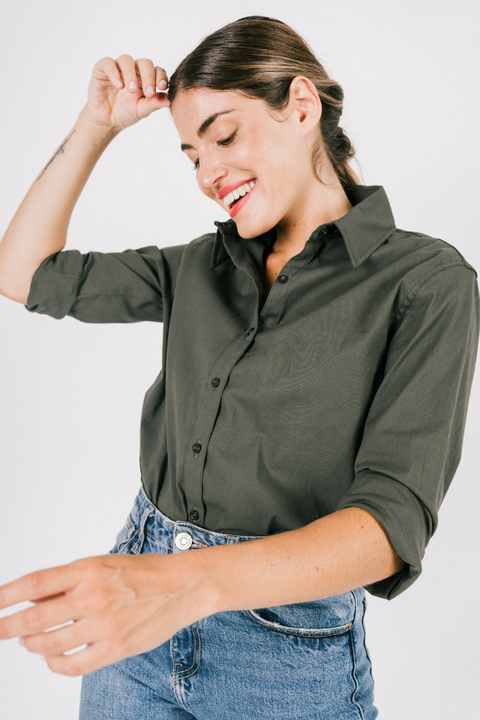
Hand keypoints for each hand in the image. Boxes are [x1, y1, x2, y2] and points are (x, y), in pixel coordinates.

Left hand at [0, 552, 209, 675]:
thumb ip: (69, 581)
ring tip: (29, 642)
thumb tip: (32, 598)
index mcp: (88, 569)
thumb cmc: (143, 573)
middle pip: (35, 617)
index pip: (35, 583)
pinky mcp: (115, 648)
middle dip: (8, 628)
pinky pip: (73, 665)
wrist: (183, 586)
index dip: (5, 596)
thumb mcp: (103, 564)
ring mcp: (104, 624)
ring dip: (32, 645)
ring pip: (50, 644)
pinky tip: (53, 659)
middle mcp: (93, 596)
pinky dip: (56, 665)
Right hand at [80, 55, 169, 133]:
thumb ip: (154, 104)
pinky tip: (119, 85)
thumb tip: (170, 100)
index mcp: (146, 77)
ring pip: (127, 60)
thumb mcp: (142, 110)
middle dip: (148, 76)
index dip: (161, 76)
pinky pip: (108, 63)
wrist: (107, 120)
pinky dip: (114, 72)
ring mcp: (118, 67)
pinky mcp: (102, 68)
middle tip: (149, 92)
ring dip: (131, 74)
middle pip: (145, 63)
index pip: (157, 70)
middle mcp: (134, 69)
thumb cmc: (126, 113)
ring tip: (131, 90)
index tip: (163, 87)